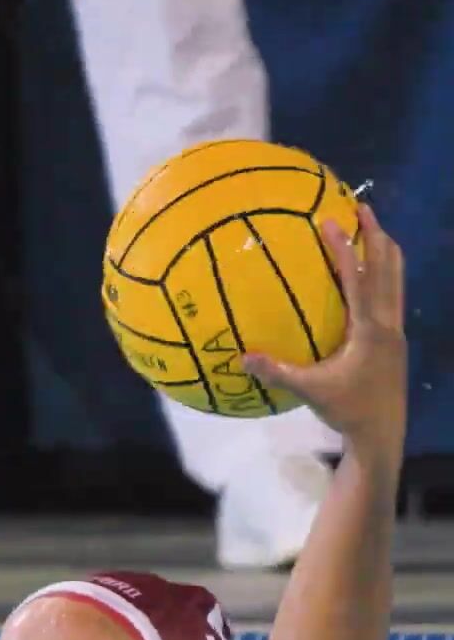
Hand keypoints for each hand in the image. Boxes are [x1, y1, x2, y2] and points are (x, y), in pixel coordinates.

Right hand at [243, 205, 406, 455]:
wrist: (382, 434)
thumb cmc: (346, 411)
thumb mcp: (309, 392)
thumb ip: (278, 372)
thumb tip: (243, 357)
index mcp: (368, 330)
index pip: (357, 278)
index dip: (344, 247)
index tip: (331, 219)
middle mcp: (387, 324)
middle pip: (388, 266)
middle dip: (376, 234)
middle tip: (363, 205)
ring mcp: (395, 332)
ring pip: (396, 280)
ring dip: (385, 252)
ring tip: (374, 229)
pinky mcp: (396, 342)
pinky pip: (392, 297)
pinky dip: (385, 276)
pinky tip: (372, 276)